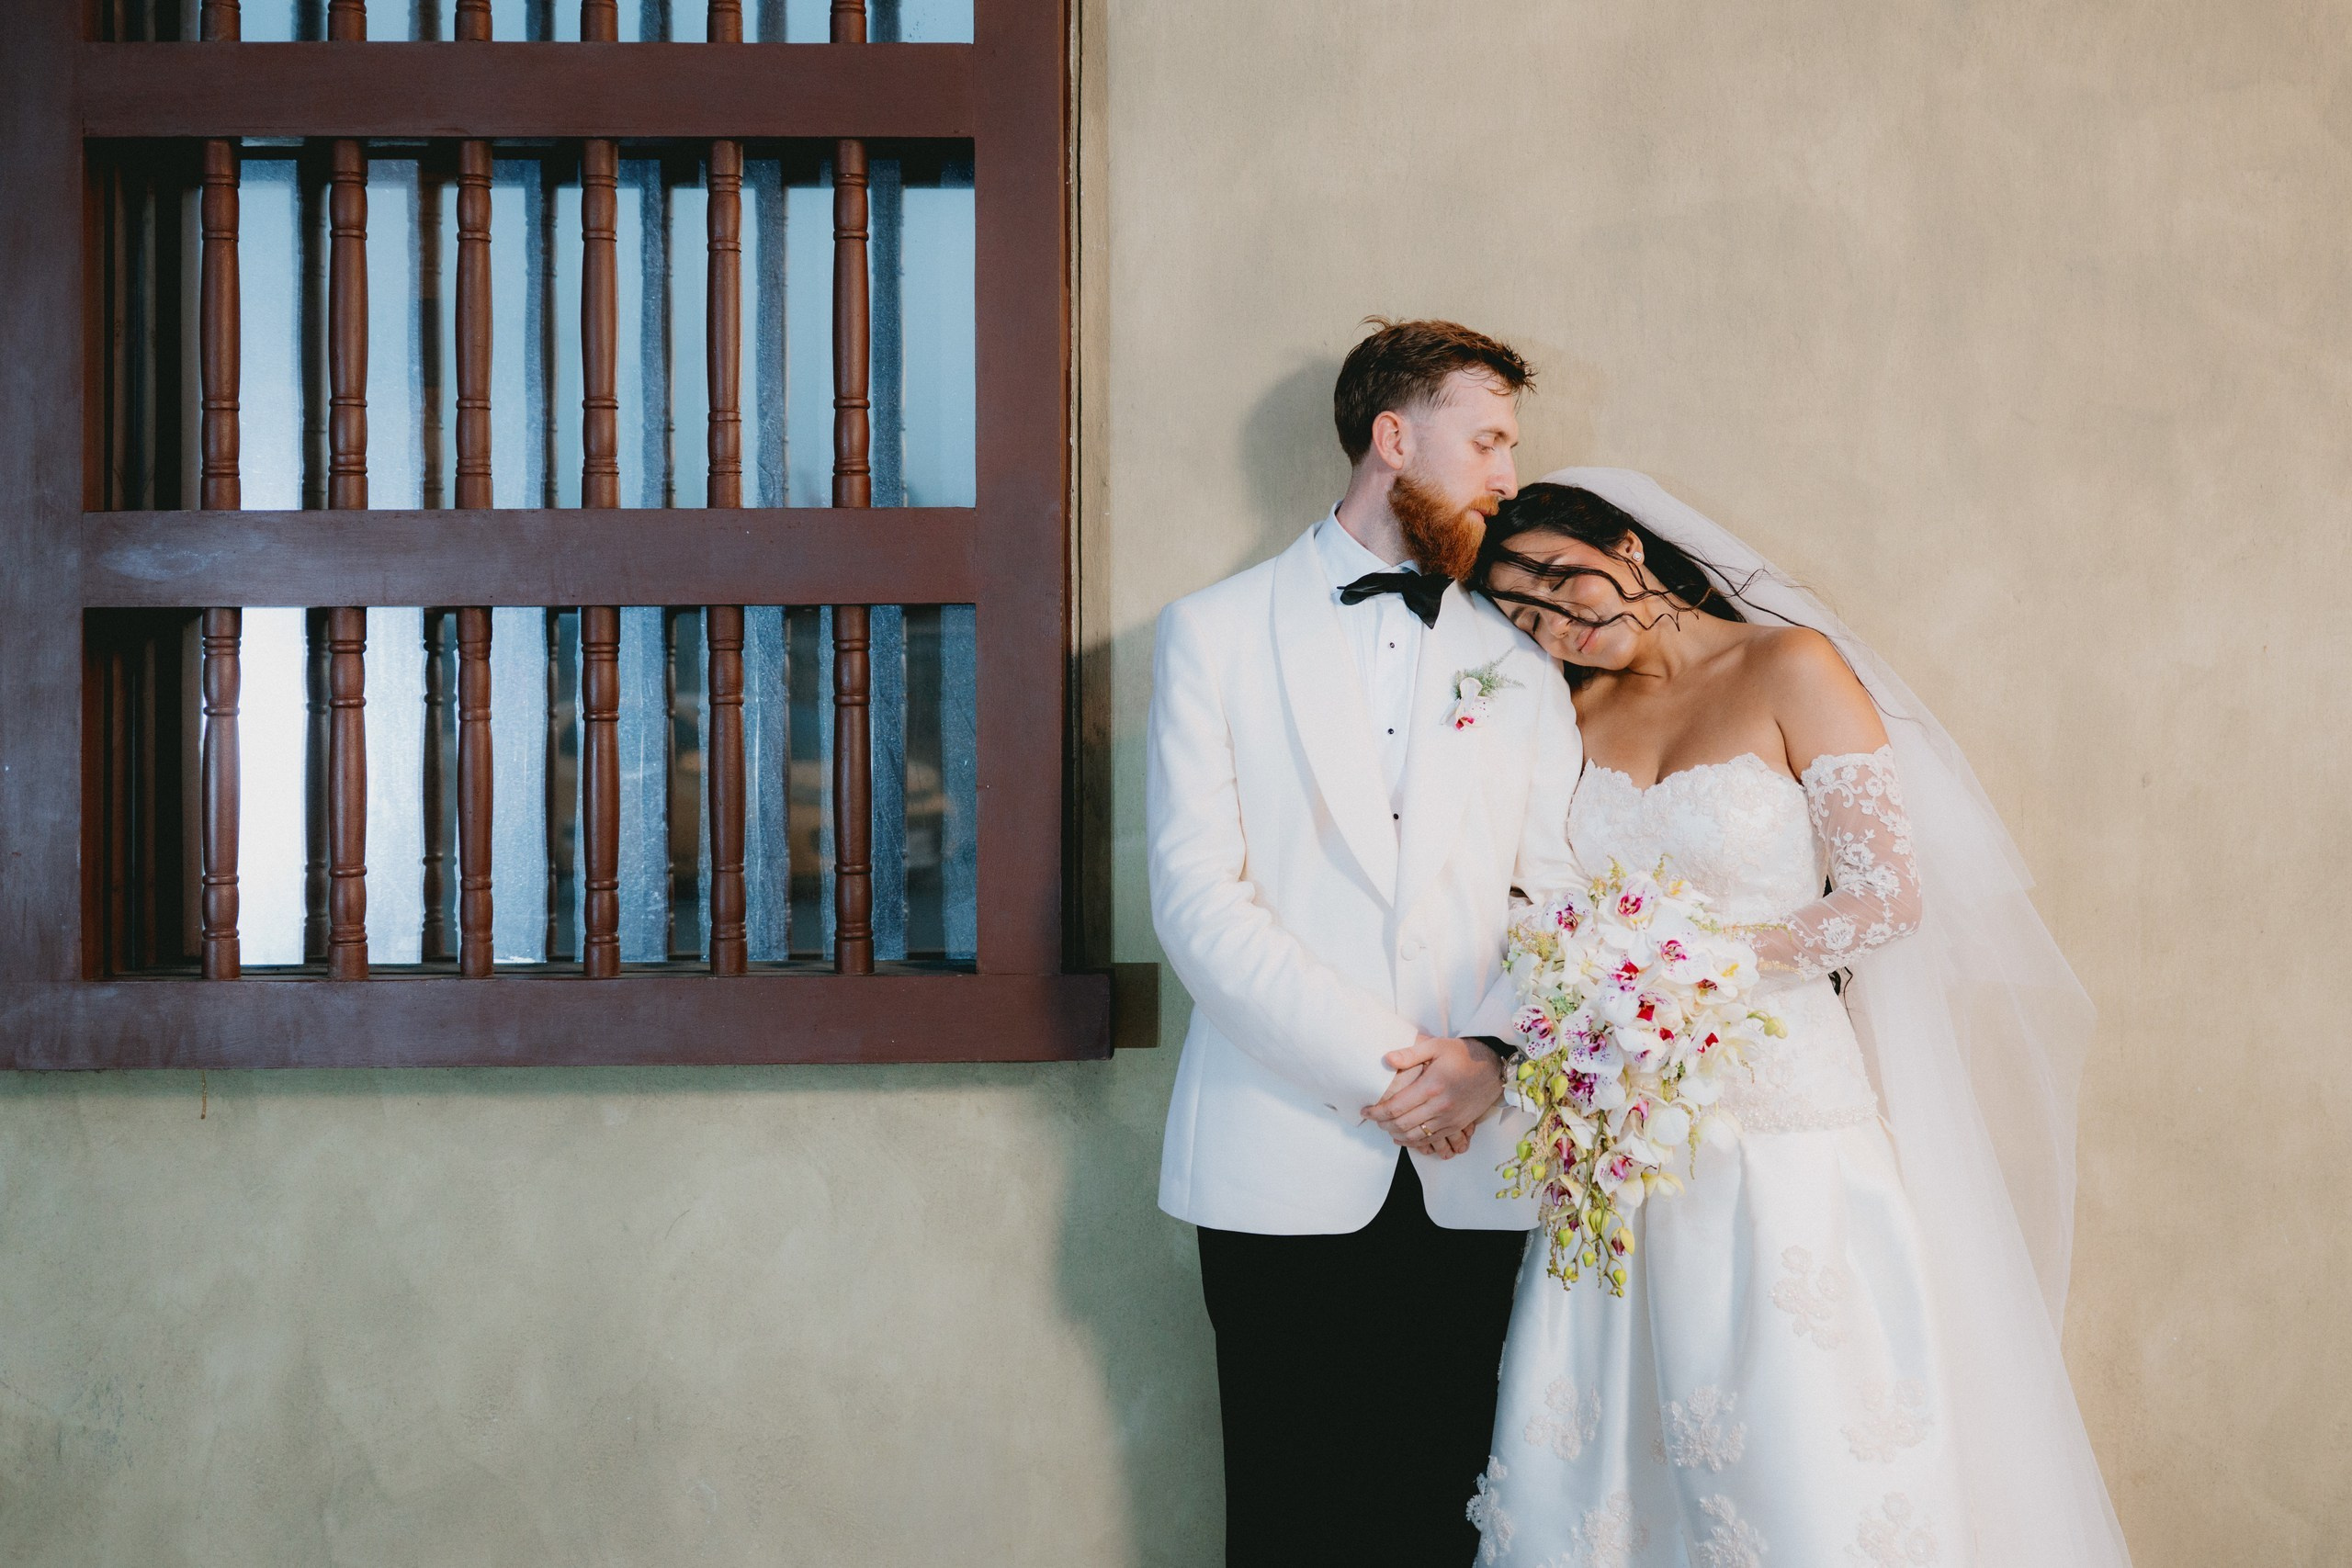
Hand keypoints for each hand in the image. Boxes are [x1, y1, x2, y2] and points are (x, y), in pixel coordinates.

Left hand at [1362, 1035, 1504, 1156]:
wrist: (1493, 1068)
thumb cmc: (1462, 1054)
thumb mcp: (1436, 1046)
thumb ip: (1410, 1054)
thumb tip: (1386, 1060)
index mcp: (1431, 1086)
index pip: (1396, 1107)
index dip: (1376, 1112)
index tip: (1366, 1110)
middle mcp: (1440, 1106)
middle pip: (1402, 1124)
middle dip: (1383, 1124)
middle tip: (1373, 1118)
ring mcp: (1449, 1119)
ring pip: (1415, 1136)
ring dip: (1396, 1135)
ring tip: (1385, 1127)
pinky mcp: (1457, 1126)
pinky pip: (1431, 1141)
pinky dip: (1413, 1143)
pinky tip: (1403, 1137)